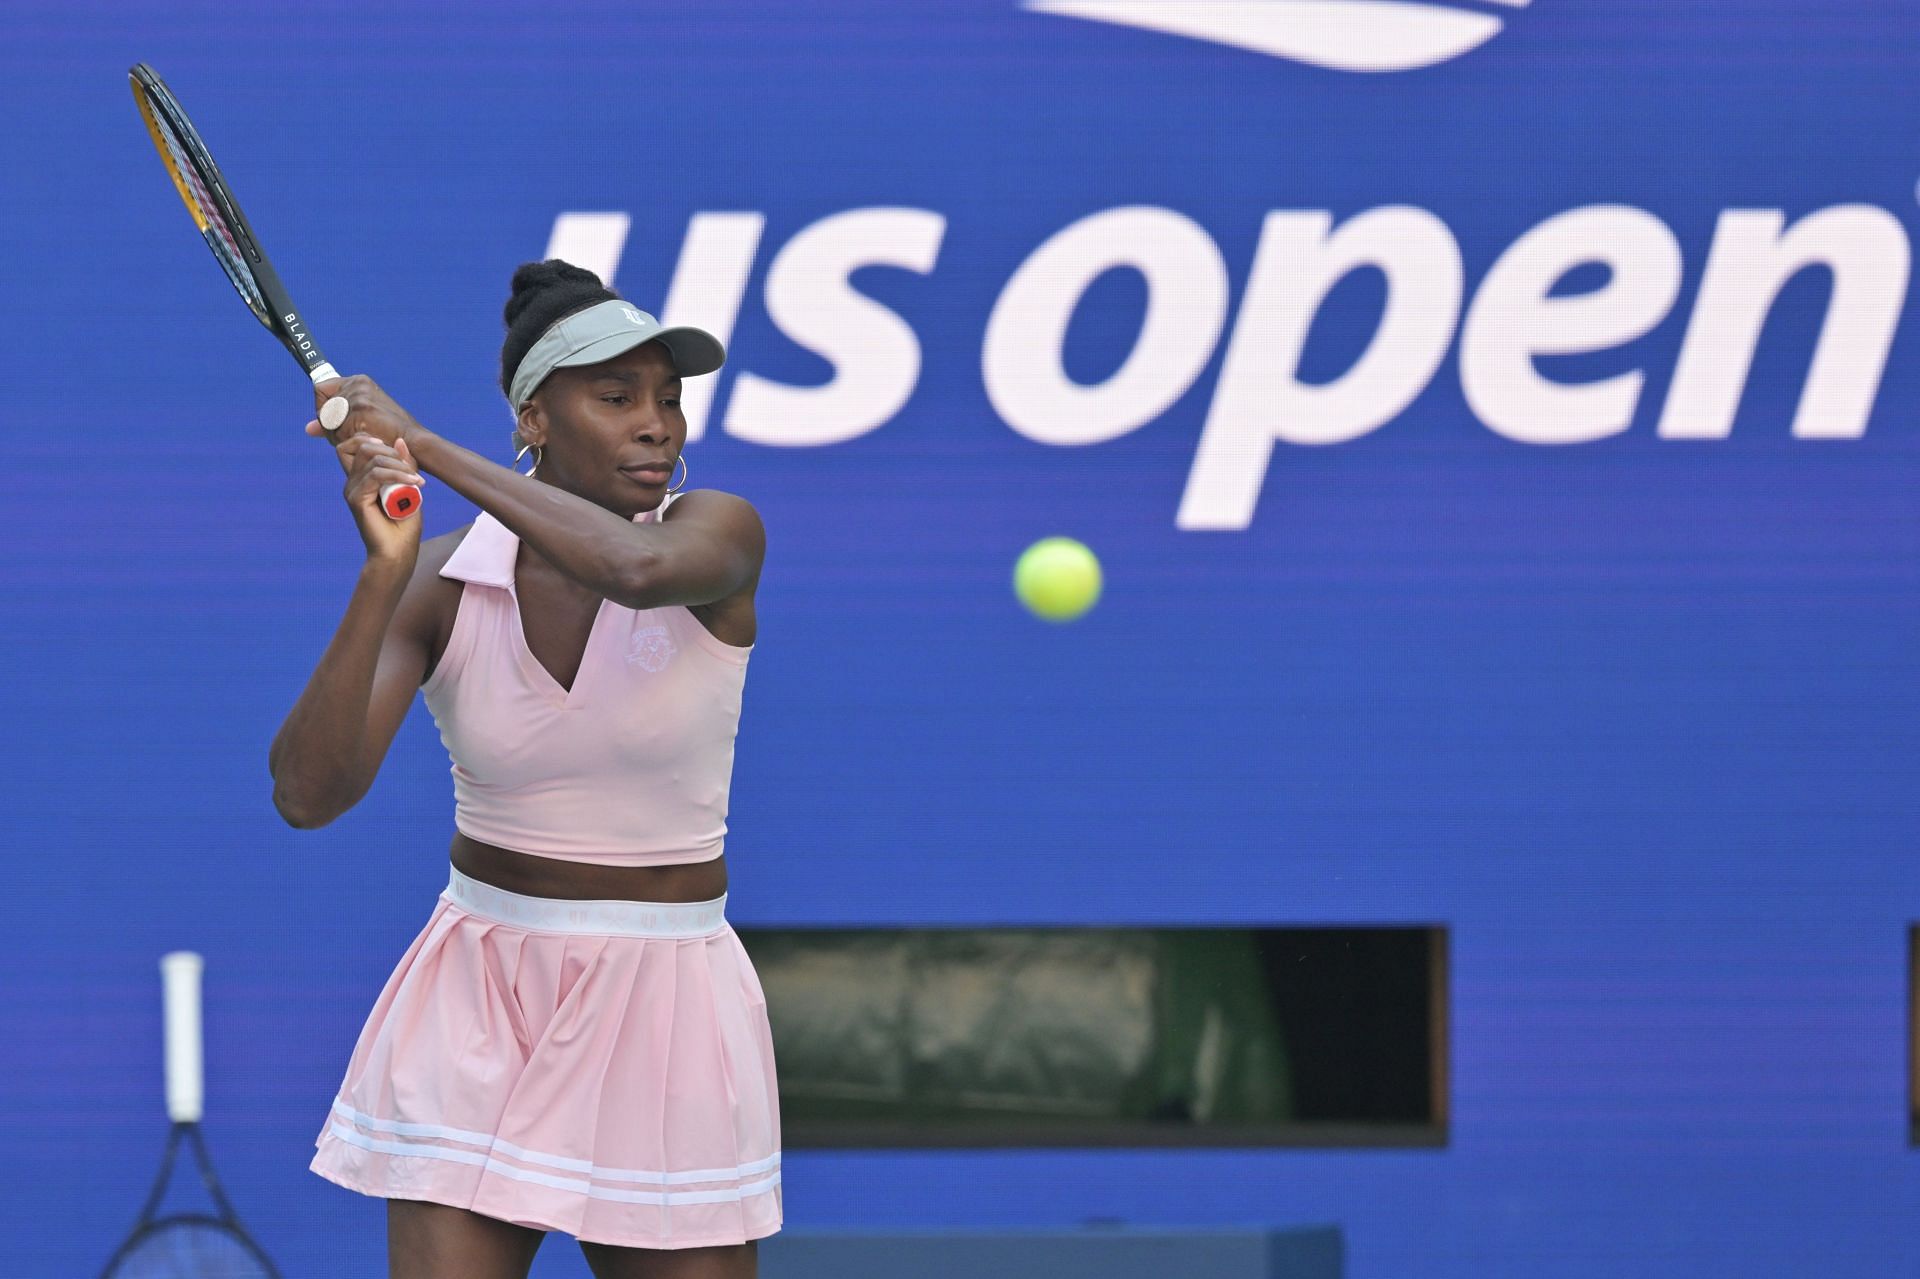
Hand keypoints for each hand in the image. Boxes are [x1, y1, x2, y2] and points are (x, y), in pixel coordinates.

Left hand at [307, 373, 423, 448]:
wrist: (413, 443)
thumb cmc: (390, 434)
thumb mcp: (361, 420)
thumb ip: (334, 419)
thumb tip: (308, 429)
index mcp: (359, 381)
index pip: (321, 390)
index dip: (323, 409)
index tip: (336, 421)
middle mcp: (357, 385)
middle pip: (322, 409)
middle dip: (332, 427)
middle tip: (356, 434)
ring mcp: (359, 397)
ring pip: (327, 422)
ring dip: (339, 437)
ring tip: (362, 438)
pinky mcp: (360, 412)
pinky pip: (336, 432)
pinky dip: (346, 442)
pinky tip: (364, 441)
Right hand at [326, 430, 424, 564]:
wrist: (398, 552)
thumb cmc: (403, 523)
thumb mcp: (409, 487)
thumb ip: (404, 465)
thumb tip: (399, 440)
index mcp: (360, 477)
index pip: (353, 444)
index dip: (372, 438)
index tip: (397, 452)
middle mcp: (352, 481)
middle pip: (363, 445)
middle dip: (392, 451)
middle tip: (412, 470)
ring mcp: (352, 490)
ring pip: (373, 459)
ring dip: (400, 465)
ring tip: (417, 481)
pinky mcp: (356, 499)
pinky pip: (376, 475)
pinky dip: (398, 475)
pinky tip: (416, 483)